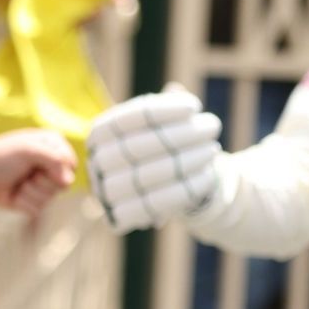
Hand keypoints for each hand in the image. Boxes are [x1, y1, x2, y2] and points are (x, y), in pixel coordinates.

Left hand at [0, 130, 75, 215]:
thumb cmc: (0, 156)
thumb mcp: (30, 150)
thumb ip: (55, 160)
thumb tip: (67, 181)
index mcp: (53, 147)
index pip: (71, 164)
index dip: (58, 168)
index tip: (39, 161)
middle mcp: (50, 166)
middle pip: (63, 184)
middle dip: (41, 181)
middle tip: (26, 172)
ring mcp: (41, 184)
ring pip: (50, 198)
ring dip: (30, 191)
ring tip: (18, 181)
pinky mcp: (32, 200)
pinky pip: (38, 209)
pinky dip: (23, 202)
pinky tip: (13, 193)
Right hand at [84, 89, 221, 231]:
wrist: (156, 192)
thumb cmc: (162, 149)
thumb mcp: (163, 124)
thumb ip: (166, 107)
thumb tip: (175, 91)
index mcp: (100, 133)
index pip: (133, 116)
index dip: (165, 109)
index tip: (194, 106)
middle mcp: (95, 161)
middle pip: (142, 144)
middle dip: (183, 134)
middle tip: (213, 126)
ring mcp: (103, 191)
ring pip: (148, 175)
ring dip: (187, 162)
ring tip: (213, 150)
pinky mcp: (119, 217)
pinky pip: (154, 204)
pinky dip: (184, 190)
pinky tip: (208, 177)